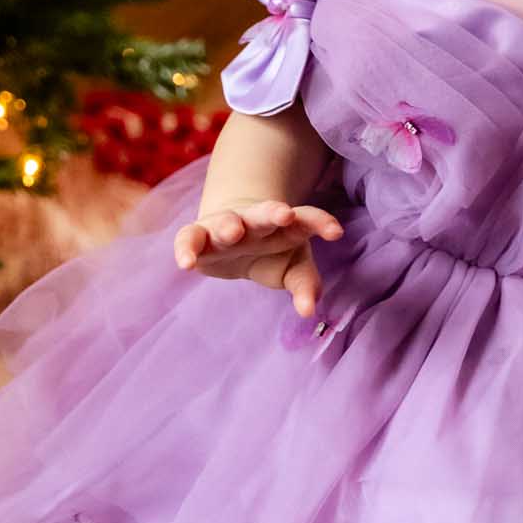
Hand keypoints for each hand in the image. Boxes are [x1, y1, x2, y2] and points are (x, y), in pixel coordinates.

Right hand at [173, 198, 343, 315]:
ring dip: (230, 225)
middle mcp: (255, 221)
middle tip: (284, 214)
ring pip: (227, 221)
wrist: (234, 233)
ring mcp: (225, 225)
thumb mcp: (292, 268)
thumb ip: (305, 285)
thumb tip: (309, 311)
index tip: (336, 232)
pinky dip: (186, 248)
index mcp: (284, 226)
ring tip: (233, 232)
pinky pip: (189, 237)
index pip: (306, 218)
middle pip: (266, 213)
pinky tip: (185, 263)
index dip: (320, 222)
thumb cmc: (270, 252)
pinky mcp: (199, 236)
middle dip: (274, 212)